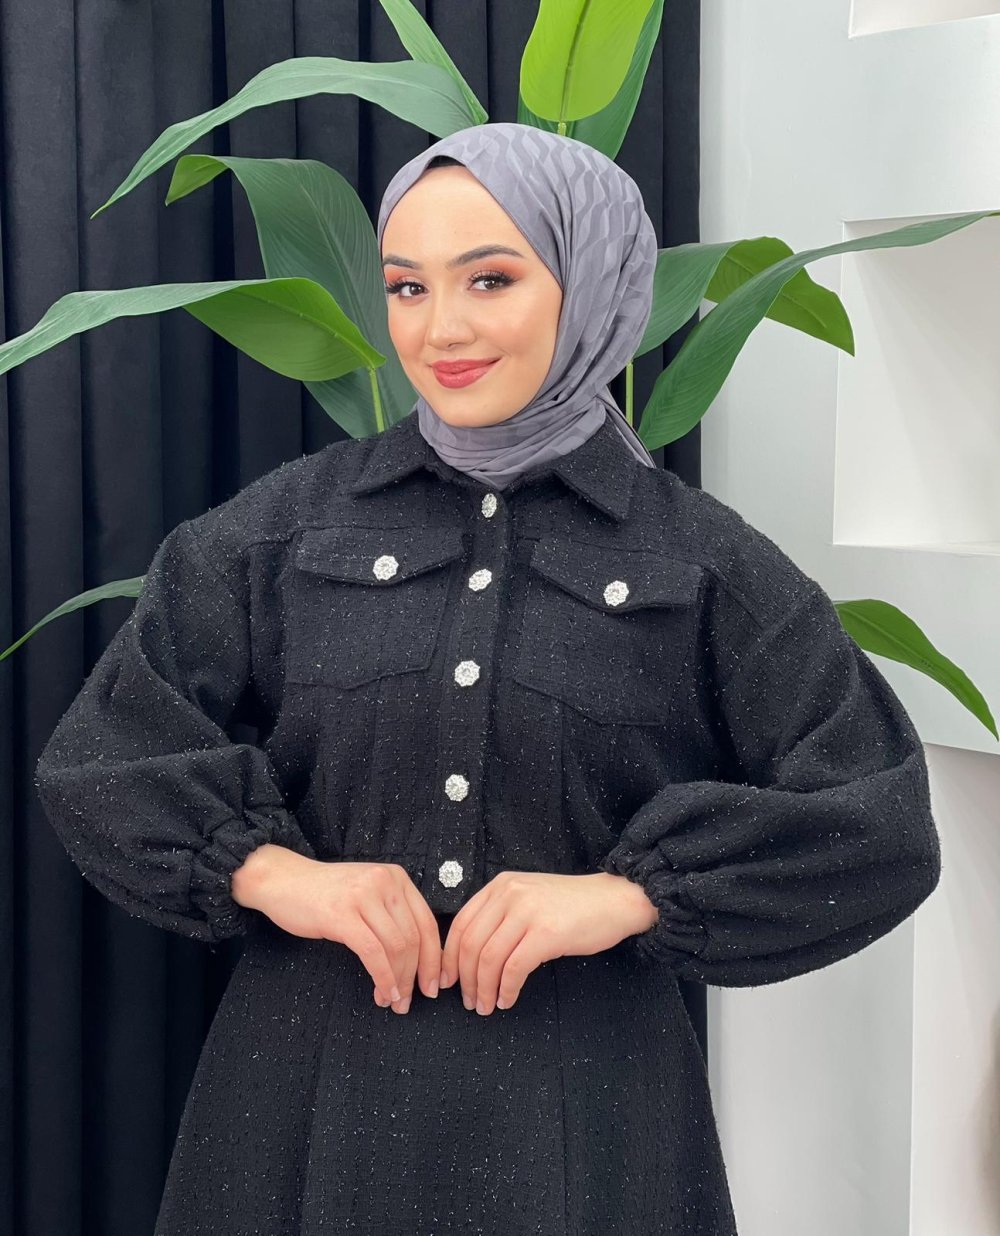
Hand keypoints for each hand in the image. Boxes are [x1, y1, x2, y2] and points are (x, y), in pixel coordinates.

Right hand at [232, 846, 440, 1014]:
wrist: (283, 880)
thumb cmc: (325, 893)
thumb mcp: (367, 893)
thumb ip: (391, 914)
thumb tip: (418, 958)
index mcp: (396, 877)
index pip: (427, 923)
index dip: (434, 959)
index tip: (434, 985)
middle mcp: (385, 882)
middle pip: (414, 938)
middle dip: (415, 976)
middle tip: (409, 1001)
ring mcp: (363, 896)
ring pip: (396, 947)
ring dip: (398, 981)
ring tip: (392, 1001)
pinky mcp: (342, 914)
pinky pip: (372, 952)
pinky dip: (382, 977)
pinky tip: (382, 992)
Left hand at [438, 870, 657, 1014]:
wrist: (615, 900)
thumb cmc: (572, 905)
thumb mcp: (529, 898)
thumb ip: (501, 916)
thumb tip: (471, 955)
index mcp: (501, 886)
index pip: (461, 924)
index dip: (448, 957)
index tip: (446, 981)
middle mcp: (509, 894)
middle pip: (470, 944)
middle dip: (464, 979)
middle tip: (468, 1002)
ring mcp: (528, 912)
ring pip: (489, 958)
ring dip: (483, 989)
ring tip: (486, 1006)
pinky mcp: (547, 933)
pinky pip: (514, 968)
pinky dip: (506, 989)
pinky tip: (507, 1000)